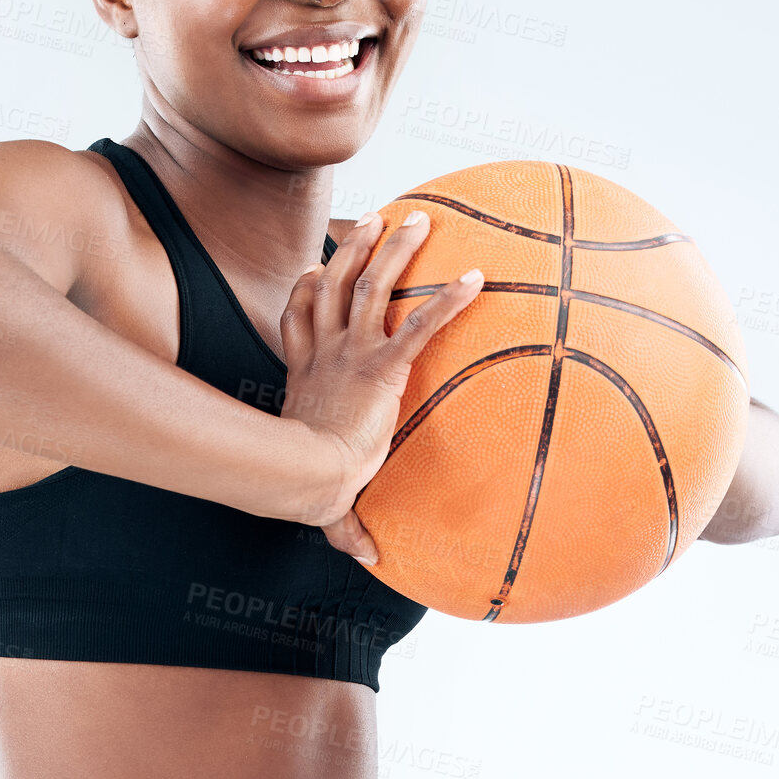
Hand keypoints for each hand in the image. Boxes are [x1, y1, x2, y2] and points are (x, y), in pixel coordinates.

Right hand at [279, 208, 483, 563]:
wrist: (307, 476)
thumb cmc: (307, 485)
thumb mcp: (322, 495)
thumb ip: (345, 522)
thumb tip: (367, 559)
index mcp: (306, 371)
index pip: (301, 315)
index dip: (309, 285)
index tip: (318, 265)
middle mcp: (325, 351)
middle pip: (337, 282)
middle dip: (355, 245)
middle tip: (374, 219)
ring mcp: (351, 353)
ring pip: (372, 284)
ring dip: (396, 248)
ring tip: (418, 219)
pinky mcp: (382, 365)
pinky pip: (420, 324)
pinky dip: (449, 299)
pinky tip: (478, 279)